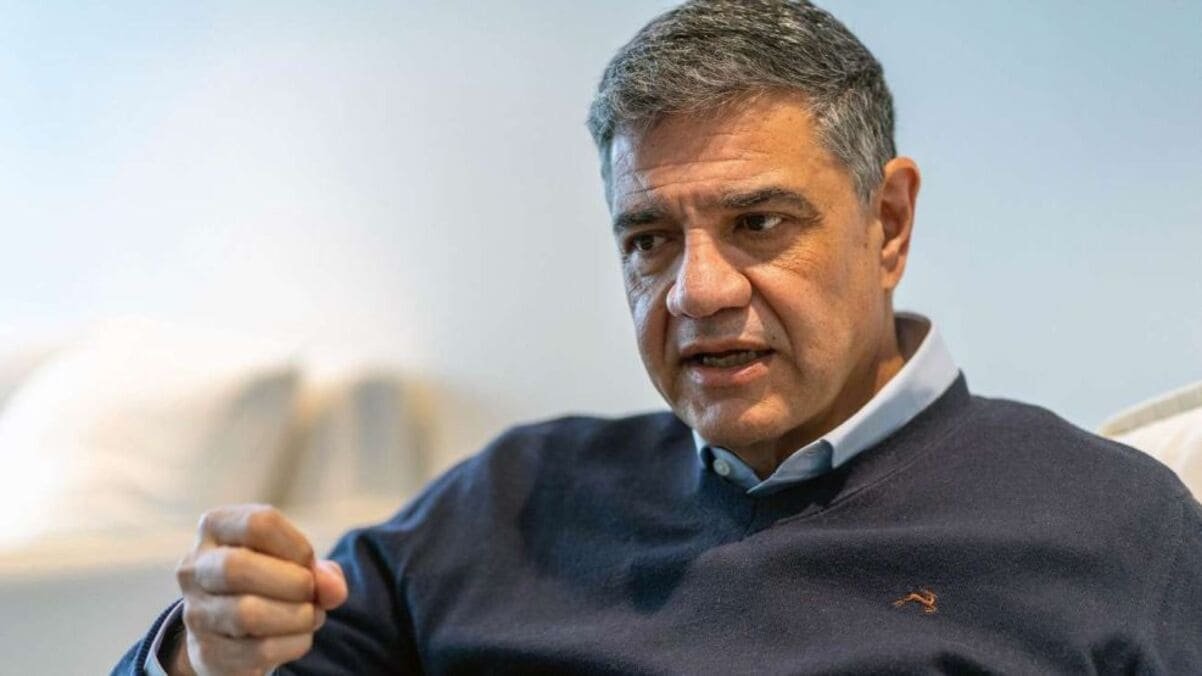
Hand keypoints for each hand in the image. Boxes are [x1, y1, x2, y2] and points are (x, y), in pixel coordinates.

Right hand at [168, 505, 348, 675]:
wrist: (231, 632)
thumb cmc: (269, 583)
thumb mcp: (296, 565)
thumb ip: (321, 571)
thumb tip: (334, 589)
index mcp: (215, 528)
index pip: (257, 524)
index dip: (297, 546)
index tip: (309, 564)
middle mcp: (195, 568)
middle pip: (237, 567)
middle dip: (292, 582)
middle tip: (310, 592)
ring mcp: (196, 613)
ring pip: (245, 613)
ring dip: (296, 616)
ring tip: (311, 616)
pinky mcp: (207, 653)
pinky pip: (257, 650)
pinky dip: (293, 644)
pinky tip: (300, 637)